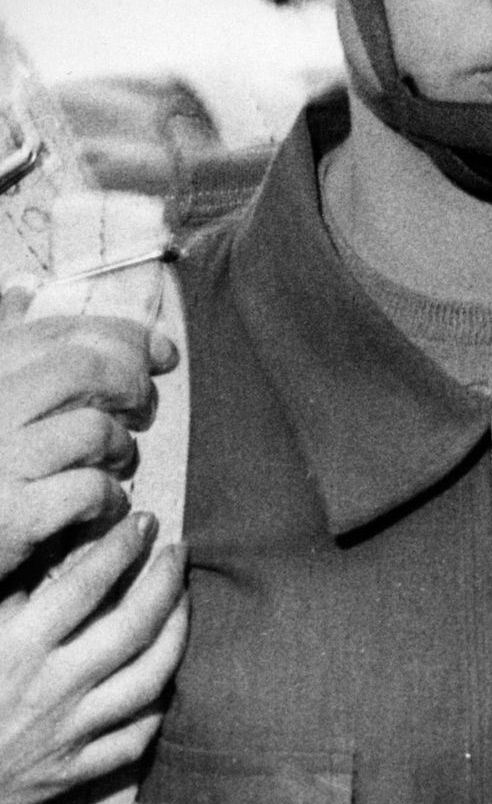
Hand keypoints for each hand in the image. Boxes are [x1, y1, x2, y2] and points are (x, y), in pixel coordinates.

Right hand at [0, 294, 177, 577]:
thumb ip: (2, 341)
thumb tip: (24, 288)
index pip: (59, 333)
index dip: (123, 335)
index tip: (164, 351)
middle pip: (83, 369)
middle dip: (131, 381)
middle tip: (146, 406)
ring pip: (93, 429)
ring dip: (122, 445)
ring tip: (120, 460)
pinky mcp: (13, 515)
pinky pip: (89, 489)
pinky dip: (110, 497)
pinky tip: (105, 506)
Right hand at [0, 511, 187, 803]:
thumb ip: (9, 589)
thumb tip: (46, 541)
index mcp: (19, 646)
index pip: (86, 583)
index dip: (122, 546)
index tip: (144, 521)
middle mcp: (52, 688)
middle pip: (133, 626)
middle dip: (166, 581)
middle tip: (178, 551)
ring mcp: (69, 733)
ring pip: (149, 679)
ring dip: (177, 634)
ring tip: (184, 601)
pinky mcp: (73, 774)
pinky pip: (134, 737)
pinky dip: (157, 705)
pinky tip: (165, 676)